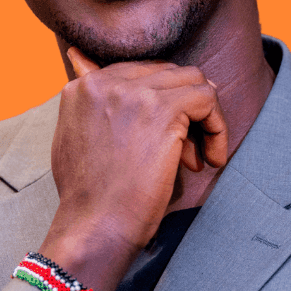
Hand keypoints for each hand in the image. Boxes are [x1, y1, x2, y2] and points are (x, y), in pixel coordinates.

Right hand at [38, 48, 227, 290]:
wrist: (95, 226)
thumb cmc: (87, 198)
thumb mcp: (72, 140)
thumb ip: (87, 107)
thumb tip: (84, 64)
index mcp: (82, 88)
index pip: (137, 74)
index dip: (159, 103)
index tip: (163, 138)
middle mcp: (104, 82)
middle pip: (166, 73)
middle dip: (182, 109)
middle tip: (182, 151)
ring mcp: (134, 93)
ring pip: (191, 79)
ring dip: (201, 116)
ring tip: (195, 156)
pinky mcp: (163, 109)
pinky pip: (207, 98)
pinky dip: (217, 128)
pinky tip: (210, 159)